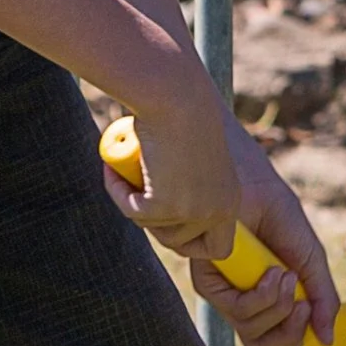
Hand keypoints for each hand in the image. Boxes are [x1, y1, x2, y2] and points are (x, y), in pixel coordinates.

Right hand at [103, 94, 239, 261]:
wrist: (175, 97)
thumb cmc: (183, 116)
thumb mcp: (194, 157)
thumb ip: (188, 185)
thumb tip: (162, 213)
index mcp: (231, 199)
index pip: (219, 248)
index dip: (193, 245)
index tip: (169, 227)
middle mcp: (218, 210)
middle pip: (179, 244)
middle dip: (155, 227)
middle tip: (137, 198)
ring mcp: (194, 211)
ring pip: (151, 227)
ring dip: (133, 203)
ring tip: (126, 172)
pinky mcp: (166, 205)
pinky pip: (131, 211)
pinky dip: (118, 192)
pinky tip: (114, 169)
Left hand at [190, 132, 338, 345]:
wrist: (254, 185)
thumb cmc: (278, 216)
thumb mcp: (310, 260)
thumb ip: (322, 299)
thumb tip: (328, 341)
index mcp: (269, 302)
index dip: (294, 342)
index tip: (309, 312)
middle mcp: (245, 303)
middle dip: (290, 335)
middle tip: (302, 306)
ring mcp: (226, 295)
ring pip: (251, 334)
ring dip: (278, 307)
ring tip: (285, 275)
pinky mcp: (208, 283)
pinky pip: (238, 311)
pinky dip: (262, 295)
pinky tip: (272, 271)